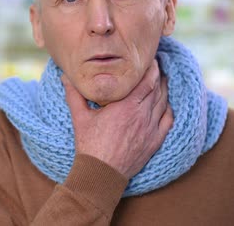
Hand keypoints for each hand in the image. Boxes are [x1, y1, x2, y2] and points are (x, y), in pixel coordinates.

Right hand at [62, 61, 173, 178]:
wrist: (101, 173)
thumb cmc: (90, 145)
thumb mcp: (80, 117)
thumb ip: (74, 95)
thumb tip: (65, 77)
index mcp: (125, 106)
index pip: (146, 80)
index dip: (150, 68)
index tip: (149, 60)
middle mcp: (141, 115)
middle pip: (157, 88)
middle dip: (158, 75)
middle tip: (156, 66)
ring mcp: (150, 128)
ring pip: (163, 102)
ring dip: (164, 89)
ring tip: (162, 80)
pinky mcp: (154, 141)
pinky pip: (167, 120)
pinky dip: (168, 108)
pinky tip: (165, 103)